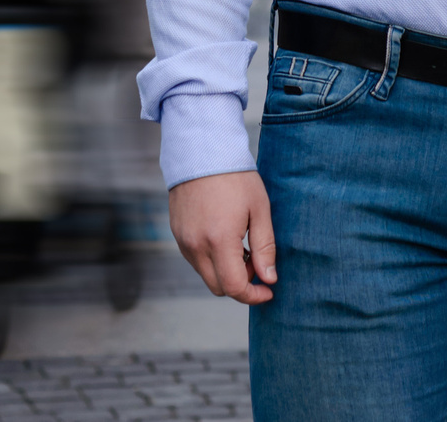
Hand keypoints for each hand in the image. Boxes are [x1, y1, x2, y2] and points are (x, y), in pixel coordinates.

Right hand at [169, 171, 276, 304]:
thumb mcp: (259, 209)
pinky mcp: (177, 233)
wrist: (202, 151)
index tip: (268, 291)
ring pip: (206, 275)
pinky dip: (212, 260)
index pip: (234, 287)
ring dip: (225, 272)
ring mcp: (183, 241)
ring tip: (241, 246)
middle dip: (240, 284)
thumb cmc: (235, 177)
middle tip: (256, 262)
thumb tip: (269, 278)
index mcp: (219, 240)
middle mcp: (196, 246)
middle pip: (218, 288)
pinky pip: (195, 260)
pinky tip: (224, 238)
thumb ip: (265, 247)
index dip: (253, 296)